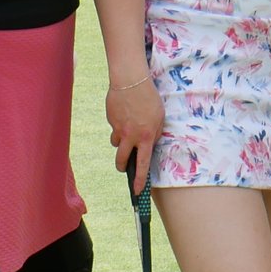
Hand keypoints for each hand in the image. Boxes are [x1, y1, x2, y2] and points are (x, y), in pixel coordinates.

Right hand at [106, 76, 163, 193]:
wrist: (130, 80)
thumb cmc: (149, 98)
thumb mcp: (160, 117)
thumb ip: (156, 133)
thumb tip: (150, 143)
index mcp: (146, 137)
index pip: (142, 164)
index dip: (139, 180)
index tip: (137, 191)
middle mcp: (130, 136)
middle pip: (121, 160)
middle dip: (122, 166)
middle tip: (124, 165)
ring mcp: (118, 129)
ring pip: (115, 143)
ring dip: (120, 141)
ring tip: (128, 127)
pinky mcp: (110, 120)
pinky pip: (114, 128)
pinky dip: (118, 125)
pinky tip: (124, 113)